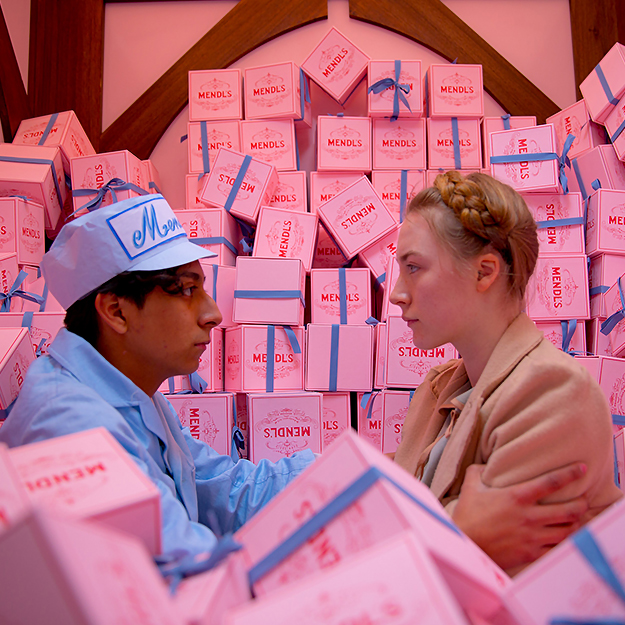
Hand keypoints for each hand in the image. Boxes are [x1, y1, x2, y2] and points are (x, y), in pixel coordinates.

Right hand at [452, 463, 588, 570]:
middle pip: (568, 510)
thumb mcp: (471, 486)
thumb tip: (487, 464)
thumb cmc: (468, 515)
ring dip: (576, 524)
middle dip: (581, 504)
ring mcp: (532, 537)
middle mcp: (529, 516)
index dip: (570, 474)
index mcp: (517, 496)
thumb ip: (479, 471)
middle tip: (584, 499)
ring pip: (567, 531)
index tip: (582, 468)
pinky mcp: (531, 554)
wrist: (466, 545)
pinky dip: (565, 543)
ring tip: (577, 519)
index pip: (551, 482)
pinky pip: (557, 549)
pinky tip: (565, 538)